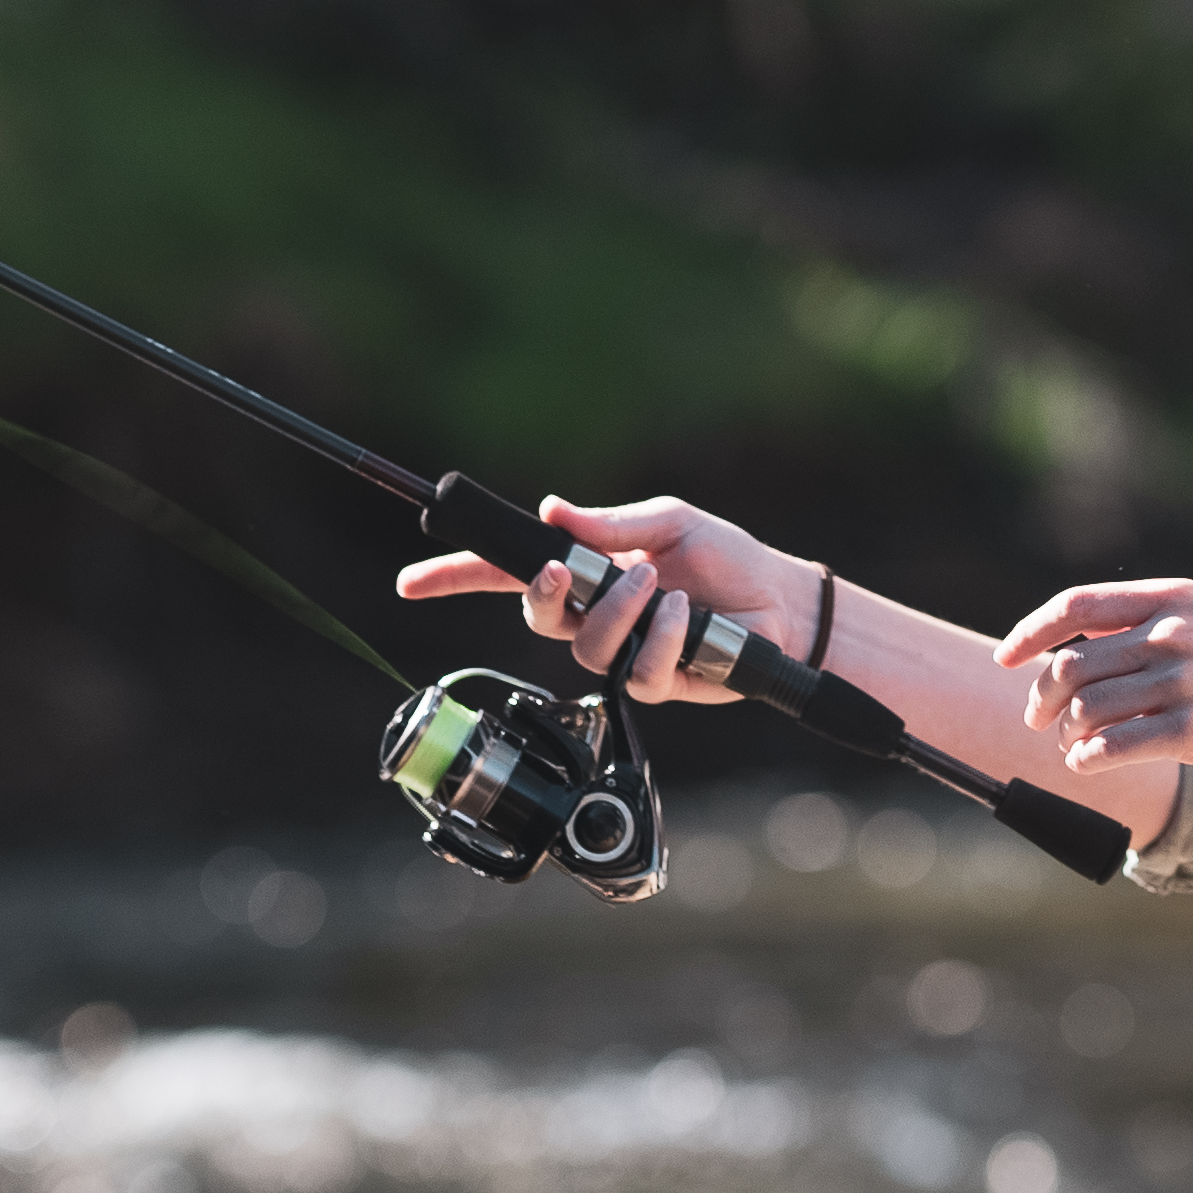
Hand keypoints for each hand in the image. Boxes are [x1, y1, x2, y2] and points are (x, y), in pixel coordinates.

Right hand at [394, 493, 805, 705]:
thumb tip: (552, 510)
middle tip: (566, 572)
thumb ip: (610, 524)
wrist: (781, 602)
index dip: (458, 577)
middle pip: (536, 615)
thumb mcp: (669, 523)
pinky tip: (687, 617)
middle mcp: (595, 614)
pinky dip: (663, 636)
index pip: (510, 573)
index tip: (412, 580)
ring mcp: (622, 652)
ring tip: (660, 586)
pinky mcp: (655, 682)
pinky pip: (636, 670)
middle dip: (542, 594)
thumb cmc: (726, 559)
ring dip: (619, 609)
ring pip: (584, 646)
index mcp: (588, 571)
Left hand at [996, 579, 1192, 789]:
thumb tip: (1076, 646)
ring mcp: (1186, 681)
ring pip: (1087, 706)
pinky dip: (1088, 757)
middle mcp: (1174, 632)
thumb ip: (1149, 625)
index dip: (1031, 632)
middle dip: (1041, 696)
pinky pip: (1116, 744)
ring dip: (1065, 732)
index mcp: (1173, 598)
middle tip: (1037, 719)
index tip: (1007, 659)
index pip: (1077, 605)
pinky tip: (1086, 764)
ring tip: (1071, 745)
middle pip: (1072, 662)